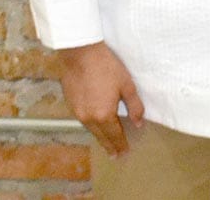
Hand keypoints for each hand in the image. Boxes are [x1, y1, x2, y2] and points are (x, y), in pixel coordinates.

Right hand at [57, 41, 144, 156]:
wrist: (81, 54)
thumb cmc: (106, 67)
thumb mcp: (127, 85)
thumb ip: (134, 106)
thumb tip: (139, 123)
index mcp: (104, 115)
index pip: (114, 135)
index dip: (120, 145)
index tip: (124, 153)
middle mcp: (89, 118)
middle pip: (101, 136)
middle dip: (109, 146)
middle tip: (115, 155)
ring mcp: (78, 112)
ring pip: (91, 129)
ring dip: (100, 135)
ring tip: (106, 141)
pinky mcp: (71, 104)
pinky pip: (83, 120)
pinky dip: (91, 125)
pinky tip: (95, 123)